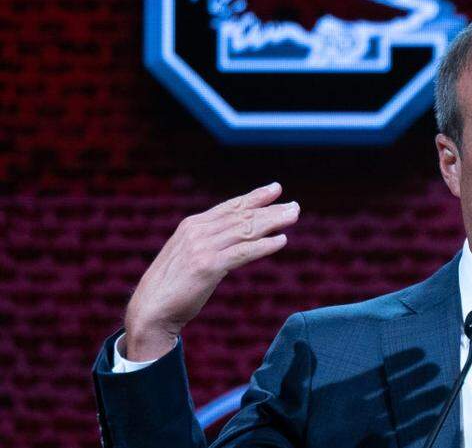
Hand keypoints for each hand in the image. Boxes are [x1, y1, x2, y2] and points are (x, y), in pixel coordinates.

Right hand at [122, 182, 297, 360]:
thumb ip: (209, 241)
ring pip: (245, 230)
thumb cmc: (173, 285)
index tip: (276, 189)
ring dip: (273, 222)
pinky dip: (264, 246)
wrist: (150, 310)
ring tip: (293, 217)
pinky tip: (281, 241)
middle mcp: (197, 231)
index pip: (230, 206)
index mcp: (192, 225)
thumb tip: (237, 234)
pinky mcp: (207, 267)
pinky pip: (243, 252)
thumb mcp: (189, 254)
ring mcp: (202, 248)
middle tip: (294, 206)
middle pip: (242, 216)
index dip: (254, 197)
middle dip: (271, 209)